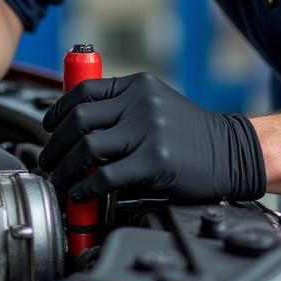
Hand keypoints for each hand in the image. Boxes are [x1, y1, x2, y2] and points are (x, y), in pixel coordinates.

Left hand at [38, 71, 265, 201]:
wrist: (233, 151)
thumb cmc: (193, 134)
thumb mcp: (157, 105)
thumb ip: (123, 109)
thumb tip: (79, 126)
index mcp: (137, 86)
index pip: (84, 91)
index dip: (58, 110)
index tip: (47, 127)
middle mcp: (140, 103)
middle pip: (78, 119)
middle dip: (55, 143)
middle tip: (47, 160)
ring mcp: (147, 131)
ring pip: (87, 148)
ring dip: (65, 168)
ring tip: (59, 180)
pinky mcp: (154, 160)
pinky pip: (107, 176)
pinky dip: (87, 187)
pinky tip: (81, 194)